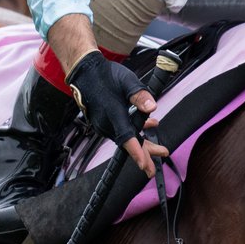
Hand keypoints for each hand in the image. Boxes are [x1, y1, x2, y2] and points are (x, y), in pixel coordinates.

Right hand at [66, 51, 169, 175]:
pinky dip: (134, 132)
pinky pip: (120, 131)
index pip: (126, 137)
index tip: (145, 165)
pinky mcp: (103, 121)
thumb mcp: (127, 81)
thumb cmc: (106, 75)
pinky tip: (148, 125)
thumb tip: (153, 107)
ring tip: (159, 149)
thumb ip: (140, 96)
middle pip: (127, 143)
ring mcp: (103, 124)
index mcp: (113, 113)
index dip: (137, 152)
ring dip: (141, 144)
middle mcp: (106, 123)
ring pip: (125, 138)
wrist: (85, 72)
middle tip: (153, 170)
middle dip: (143, 156)